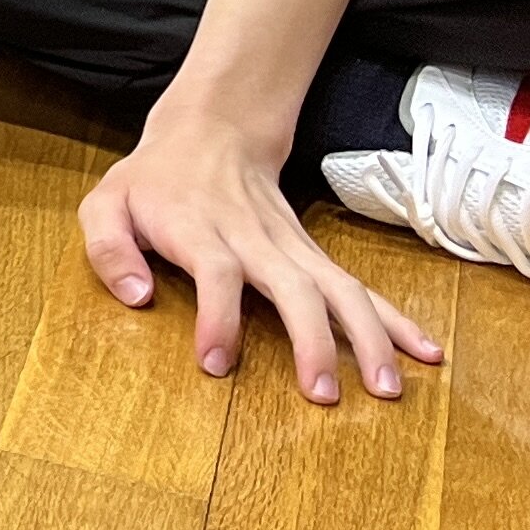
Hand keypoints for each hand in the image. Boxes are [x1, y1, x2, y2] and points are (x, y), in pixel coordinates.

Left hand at [80, 97, 444, 404]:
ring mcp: (291, 246)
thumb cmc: (152, 182)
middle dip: (312, 340)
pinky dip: (394, 319)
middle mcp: (253, 238)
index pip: (215, 272)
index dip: (217, 317)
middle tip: (323, 395)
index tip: (216, 364)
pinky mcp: (311, 254)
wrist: (211, 134)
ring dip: (366, 337)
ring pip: (337, 287)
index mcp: (198, 229)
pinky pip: (357, 287)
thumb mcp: (105, 204)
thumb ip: (108, 249)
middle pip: (292, 285)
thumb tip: (135, 298)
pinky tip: (424, 352)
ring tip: (387, 388)